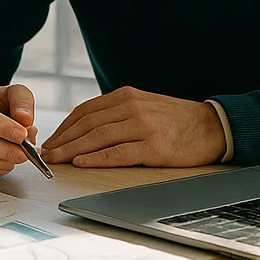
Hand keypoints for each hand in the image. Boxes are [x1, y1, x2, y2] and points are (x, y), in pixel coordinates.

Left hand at [41, 87, 225, 167]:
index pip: (85, 111)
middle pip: (87, 124)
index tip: (51, 140)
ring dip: (72, 150)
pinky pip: (119, 153)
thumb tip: (84, 127)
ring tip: (56, 160)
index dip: (64, 127)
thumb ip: (116, 112)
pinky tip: (82, 163)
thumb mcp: (143, 105)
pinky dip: (97, 158)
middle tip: (46, 153)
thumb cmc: (175, 120)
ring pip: (98, 137)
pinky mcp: (154, 146)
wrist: (213, 126)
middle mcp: (131, 107)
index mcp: (125, 96)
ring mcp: (143, 126)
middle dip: (63, 140)